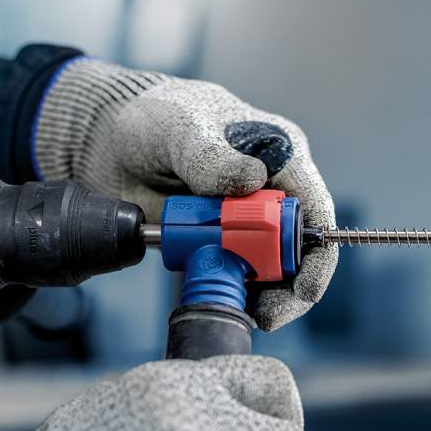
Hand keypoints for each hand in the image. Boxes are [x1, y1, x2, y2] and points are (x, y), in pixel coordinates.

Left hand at [33, 57, 337, 330]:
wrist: (113, 145)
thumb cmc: (158, 118)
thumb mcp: (182, 126)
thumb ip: (211, 153)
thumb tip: (251, 179)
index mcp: (281, 156)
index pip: (315, 210)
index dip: (317, 255)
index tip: (301, 290)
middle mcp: (272, 194)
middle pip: (298, 253)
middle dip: (286, 288)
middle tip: (263, 312)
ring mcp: (247, 225)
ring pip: (270, 273)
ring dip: (256, 295)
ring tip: (236, 307)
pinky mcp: (221, 245)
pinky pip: (236, 278)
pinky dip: (229, 292)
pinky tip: (215, 296)